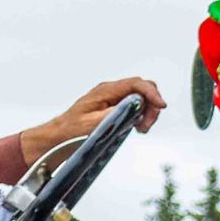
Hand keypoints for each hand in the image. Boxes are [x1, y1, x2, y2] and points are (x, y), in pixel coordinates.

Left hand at [18, 77, 165, 162]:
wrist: (58, 136)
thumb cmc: (70, 131)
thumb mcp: (91, 124)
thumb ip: (114, 113)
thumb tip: (133, 106)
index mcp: (105, 91)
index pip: (135, 84)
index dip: (151, 93)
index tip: (161, 106)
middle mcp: (111, 91)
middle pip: (142, 88)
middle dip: (151, 104)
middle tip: (147, 125)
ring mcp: (113, 98)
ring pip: (141, 97)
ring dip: (147, 112)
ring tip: (141, 129)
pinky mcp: (115, 107)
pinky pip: (135, 106)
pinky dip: (141, 115)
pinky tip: (136, 127)